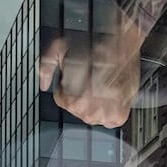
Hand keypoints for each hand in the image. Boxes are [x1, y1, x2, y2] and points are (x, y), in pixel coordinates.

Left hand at [39, 5, 143, 127]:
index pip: (63, 99)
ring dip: (96, 102)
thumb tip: (43, 84)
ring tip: (102, 84)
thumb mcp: (60, 48)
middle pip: (78, 108)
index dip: (69, 84)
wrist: (123, 45)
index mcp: (70, 101)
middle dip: (81, 94)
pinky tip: (110, 94)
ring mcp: (103, 117)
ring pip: (93, 114)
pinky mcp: (118, 117)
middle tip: (91, 77)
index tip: (77, 74)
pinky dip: (110, 109)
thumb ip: (46, 67)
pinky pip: (109, 120)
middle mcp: (86, 112)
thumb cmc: (95, 46)